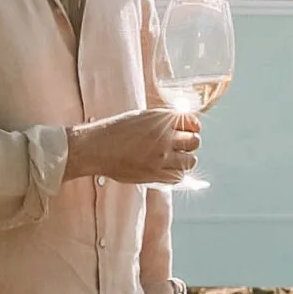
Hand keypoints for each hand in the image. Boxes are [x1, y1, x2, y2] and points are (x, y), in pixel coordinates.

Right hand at [67, 108, 201, 185]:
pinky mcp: (156, 173)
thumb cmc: (115, 131)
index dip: (194, 128)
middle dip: (189, 144)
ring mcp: (162, 156)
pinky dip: (175, 174)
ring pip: (190, 161)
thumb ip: (163, 121)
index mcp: (162, 119)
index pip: (193, 122)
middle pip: (195, 142)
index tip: (190, 131)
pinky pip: (178, 177)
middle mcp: (165, 136)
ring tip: (172, 160)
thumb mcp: (142, 117)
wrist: (97, 148)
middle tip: (180, 147)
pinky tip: (165, 170)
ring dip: (184, 160)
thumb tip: (181, 127)